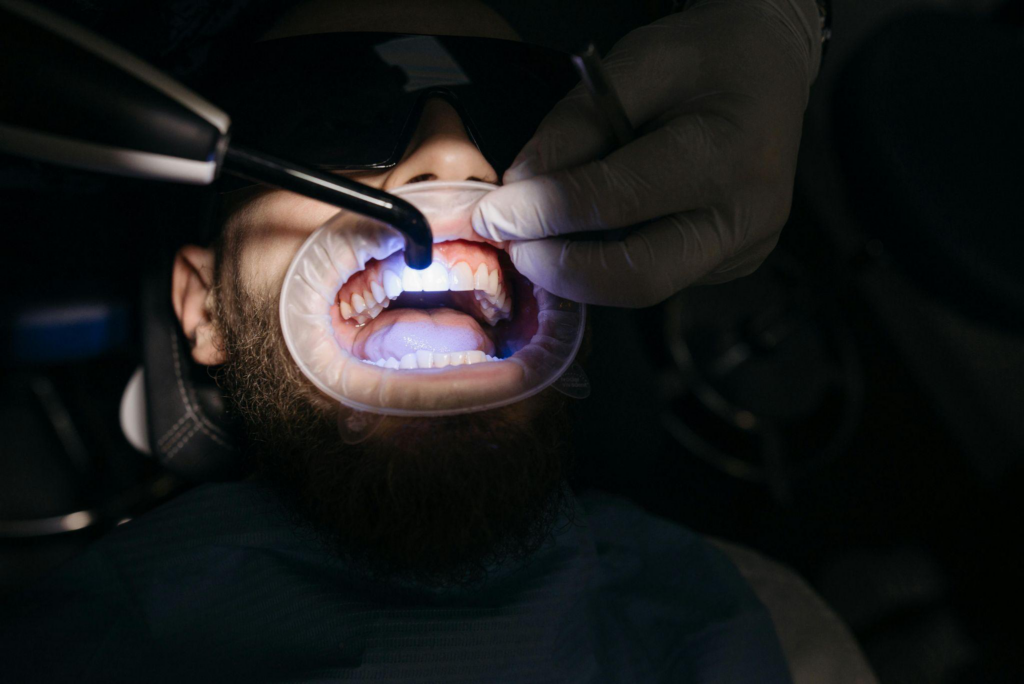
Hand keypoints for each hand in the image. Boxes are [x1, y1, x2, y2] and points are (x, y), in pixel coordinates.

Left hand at [472, 0, 821, 306]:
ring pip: (642, 287)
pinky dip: (609, 262)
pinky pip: (657, 277)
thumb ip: (575, 124)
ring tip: (541, 238)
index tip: (493, 212)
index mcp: (728, 153)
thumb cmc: (705, 59)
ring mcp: (743, 250)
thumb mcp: (638, 62)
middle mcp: (746, 217)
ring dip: (579, 271)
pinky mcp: (731, 265)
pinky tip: (589, 235)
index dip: (543, 213)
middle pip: (638, 279)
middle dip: (561, 270)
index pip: (617, 202)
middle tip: (513, 246)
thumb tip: (519, 188)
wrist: (770, 72)